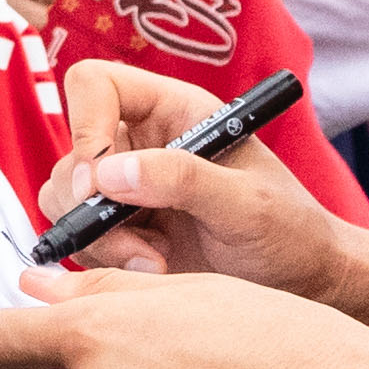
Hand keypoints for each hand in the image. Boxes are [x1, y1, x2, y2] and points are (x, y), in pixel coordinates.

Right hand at [33, 55, 350, 290]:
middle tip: (131, 237)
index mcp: (173, 111)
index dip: (85, 122)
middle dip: (89, 203)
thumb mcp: (248, 203)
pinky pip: (81, 240)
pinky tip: (153, 272)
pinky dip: (105, 261)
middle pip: (72, 152)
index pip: (96, 84)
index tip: (100, 178)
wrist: (302, 284)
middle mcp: (142, 144)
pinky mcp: (122, 233)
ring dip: (98, 239)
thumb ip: (183, 180)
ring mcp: (127, 190)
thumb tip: (110, 174)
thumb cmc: (290, 231)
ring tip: (154, 263)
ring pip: (66, 200)